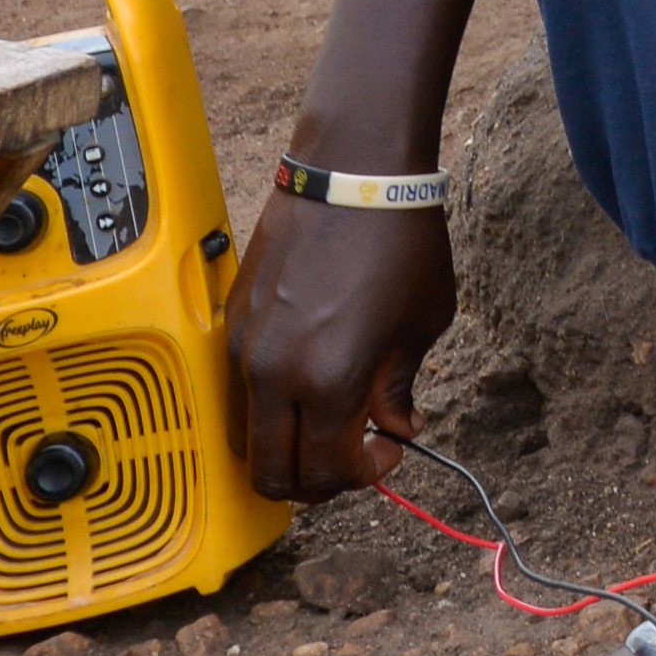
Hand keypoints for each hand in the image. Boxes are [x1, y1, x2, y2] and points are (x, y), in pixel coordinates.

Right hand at [224, 187, 453, 499]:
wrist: (352, 175)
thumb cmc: (400, 240)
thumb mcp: (423, 321)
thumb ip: (401, 386)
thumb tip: (396, 425)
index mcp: (329, 379)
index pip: (325, 471)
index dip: (361, 477)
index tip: (387, 453)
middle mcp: (276, 373)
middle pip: (270, 475)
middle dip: (315, 480)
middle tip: (353, 452)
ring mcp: (246, 349)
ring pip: (248, 438)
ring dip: (287, 445)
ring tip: (332, 417)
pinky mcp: (232, 324)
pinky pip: (240, 391)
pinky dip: (271, 405)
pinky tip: (309, 378)